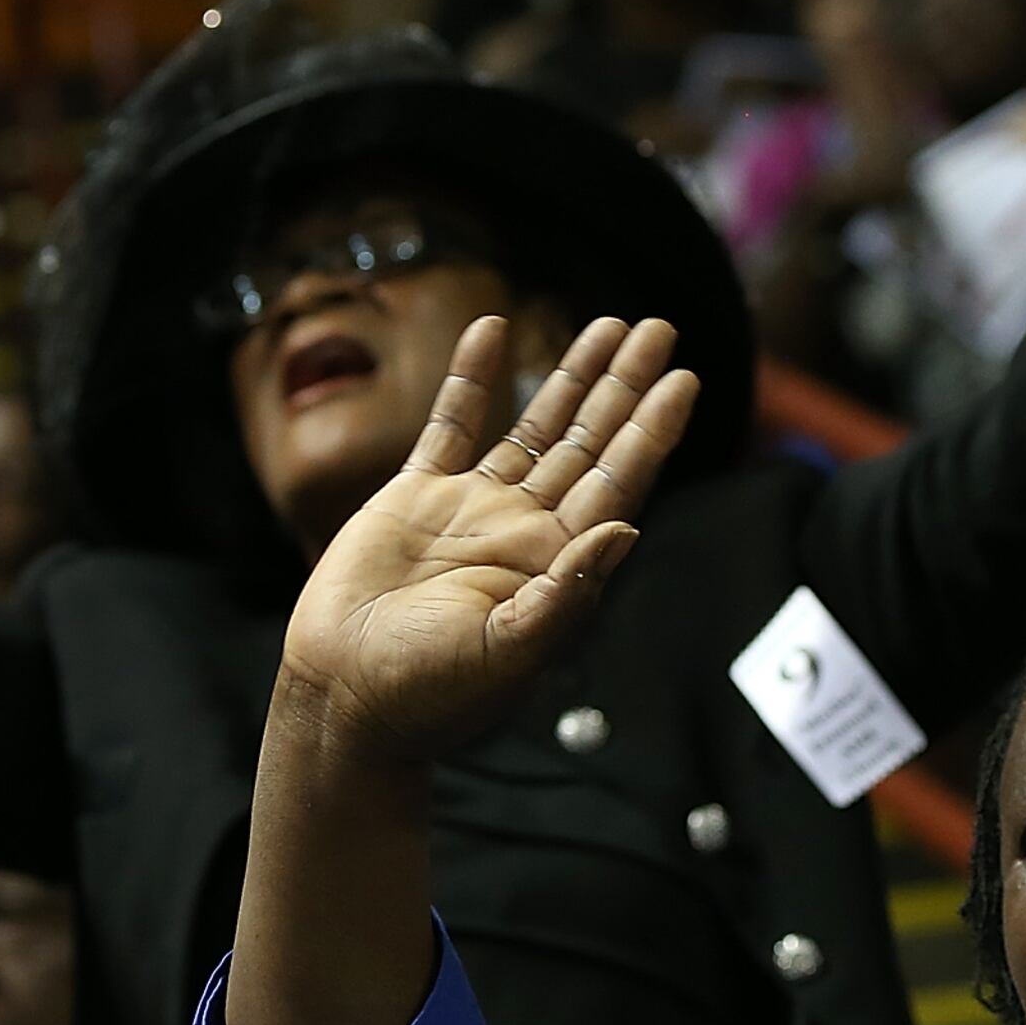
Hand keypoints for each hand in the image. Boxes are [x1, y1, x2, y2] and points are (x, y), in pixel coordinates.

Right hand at [275, 316, 695, 767]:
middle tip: (660, 331)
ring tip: (608, 328)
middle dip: (625, 387)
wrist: (341, 697)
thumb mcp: (509, 652)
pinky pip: (451, 424)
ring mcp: (472, 509)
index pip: (618, 483)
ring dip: (570, 377)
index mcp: (555, 565)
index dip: (652, 431)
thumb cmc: (426, 694)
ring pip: (535, 426)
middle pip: (589, 442)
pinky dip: (472, 378)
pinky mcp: (416, 498)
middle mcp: (524, 529)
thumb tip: (626, 532)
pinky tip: (491, 330)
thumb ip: (567, 593)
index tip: (684, 381)